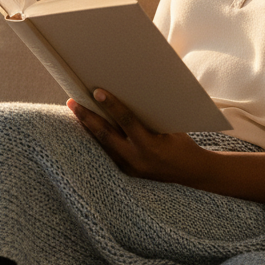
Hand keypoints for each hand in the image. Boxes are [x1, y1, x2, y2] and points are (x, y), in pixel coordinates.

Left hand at [68, 89, 212, 183]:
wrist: (193, 172)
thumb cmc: (183, 144)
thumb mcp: (169, 128)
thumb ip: (148, 117)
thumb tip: (128, 97)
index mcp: (150, 145)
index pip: (126, 121)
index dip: (111, 105)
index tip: (97, 91)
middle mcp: (137, 159)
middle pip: (105, 136)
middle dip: (87, 118)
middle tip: (72, 103)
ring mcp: (130, 168)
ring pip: (102, 146)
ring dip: (88, 128)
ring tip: (75, 111)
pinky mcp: (127, 172)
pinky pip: (108, 153)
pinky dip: (98, 139)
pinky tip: (88, 128)